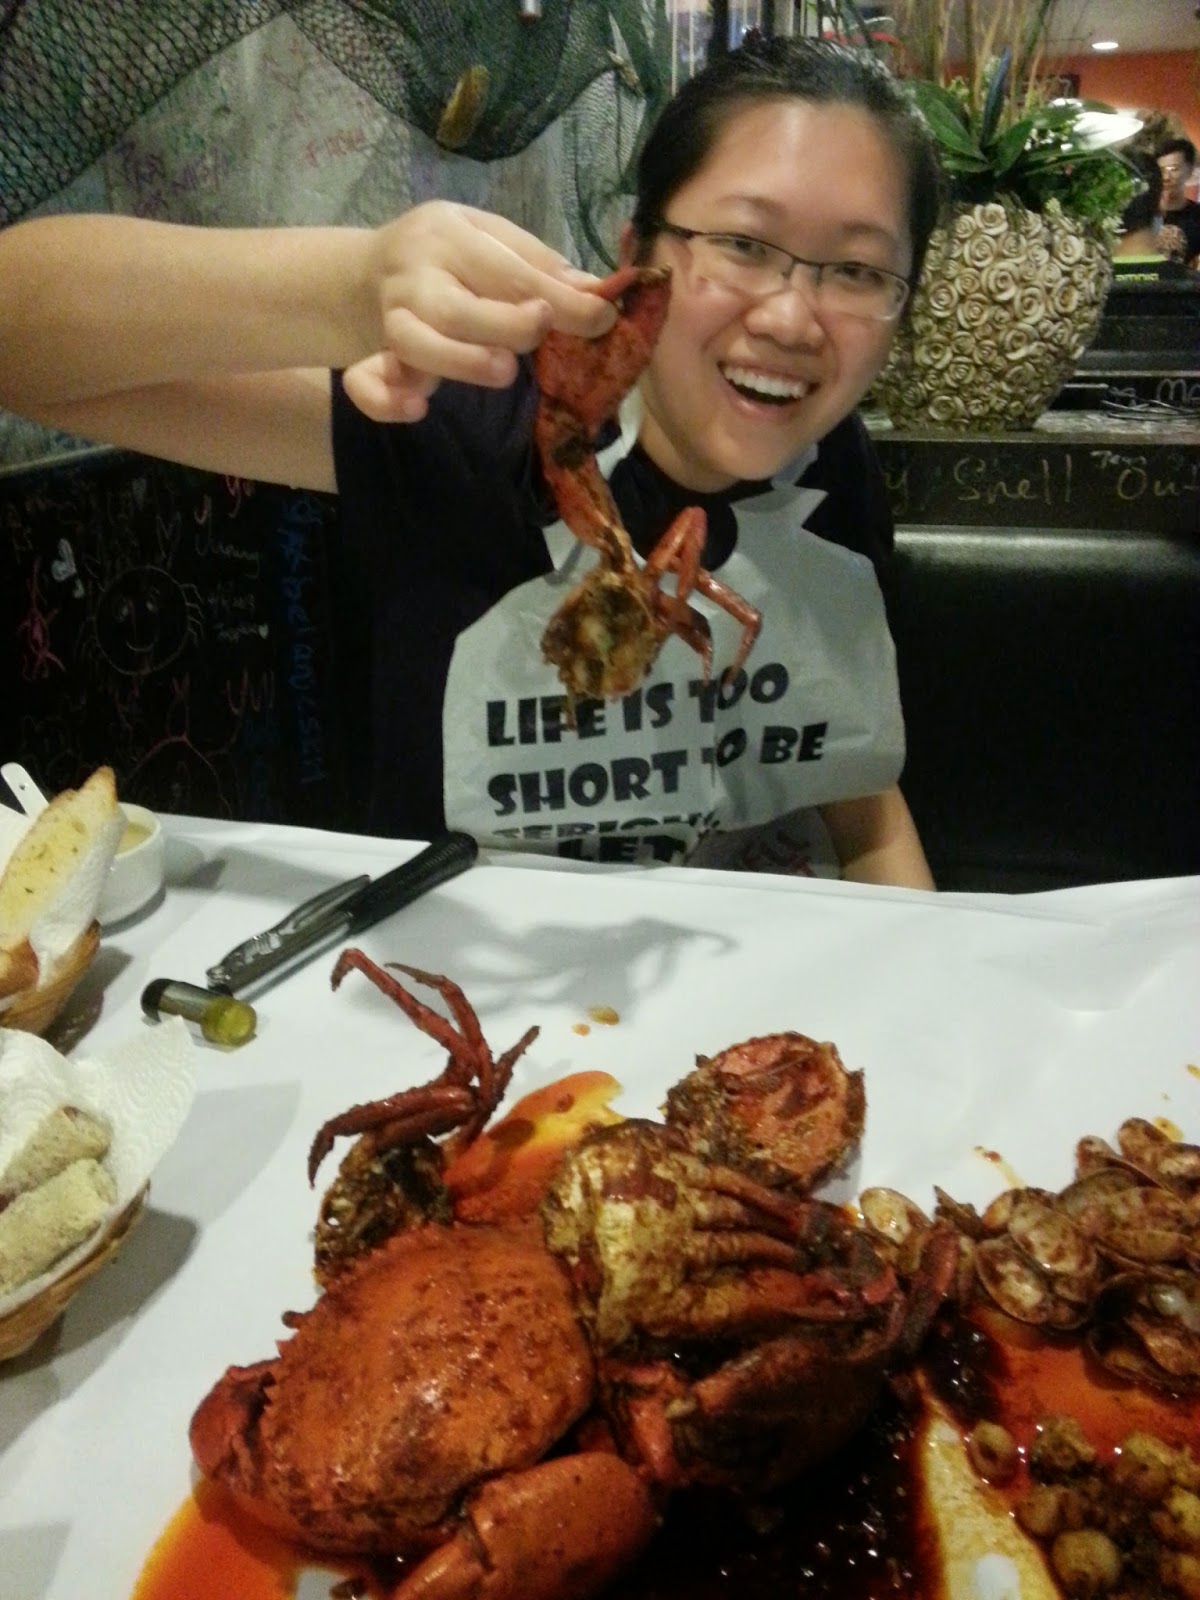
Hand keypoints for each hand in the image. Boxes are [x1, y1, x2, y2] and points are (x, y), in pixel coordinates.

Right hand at [343, 202, 616, 422]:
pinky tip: (417, 408)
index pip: (509, 272)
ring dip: (460, 362)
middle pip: (456, 309)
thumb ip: (538, 265)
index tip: (601, 318)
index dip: (558, 300)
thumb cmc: (448, 255)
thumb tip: (597, 295)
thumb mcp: (490, 238)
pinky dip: (385, 399)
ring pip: (413, 344)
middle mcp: (415, 276)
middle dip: (507, 326)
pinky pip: (364, 382)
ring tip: (502, 371)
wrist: (368, 268)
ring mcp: (389, 319)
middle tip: (539, 334)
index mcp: (450, 236)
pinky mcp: (366, 356)